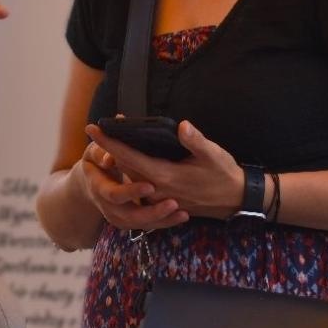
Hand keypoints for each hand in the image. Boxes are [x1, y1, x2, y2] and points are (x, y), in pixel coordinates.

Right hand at [70, 138, 187, 232]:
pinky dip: (164, 222)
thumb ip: (101, 152)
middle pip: (130, 216)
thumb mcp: (95, 152)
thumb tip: (109, 159)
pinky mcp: (129, 221)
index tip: (151, 186)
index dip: (132, 192)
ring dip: (162, 220)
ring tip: (183, 213)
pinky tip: (182, 216)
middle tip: (173, 203)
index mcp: (99, 187)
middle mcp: (108, 206)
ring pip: (141, 224)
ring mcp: (118, 216)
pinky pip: (147, 226)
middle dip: (152, 212)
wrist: (92, 182)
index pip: (114, 194)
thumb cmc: (97, 159)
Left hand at [84, 120, 243, 220]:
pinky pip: (140, 186)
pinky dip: (131, 171)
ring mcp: (159, 198)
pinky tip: (129, 159)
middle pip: (124, 167)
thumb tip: (182, 126)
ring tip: (112, 141)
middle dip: (110, 148)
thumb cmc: (224, 174)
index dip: (109, 142)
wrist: (235, 199)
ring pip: (130, 178)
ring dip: (119, 160)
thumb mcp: (213, 154)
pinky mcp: (163, 201)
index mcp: (164, 176)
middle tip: (101, 128)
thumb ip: (195, 141)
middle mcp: (156, 189)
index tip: (92, 128)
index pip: (128, 157)